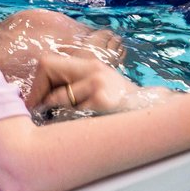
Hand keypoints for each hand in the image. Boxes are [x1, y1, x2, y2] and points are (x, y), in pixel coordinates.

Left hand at [29, 51, 144, 113]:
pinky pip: (73, 113)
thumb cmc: (120, 108)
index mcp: (89, 65)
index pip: (47, 63)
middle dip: (39, 94)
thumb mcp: (97, 90)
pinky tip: (85, 127)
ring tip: (68, 122)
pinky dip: (72, 123)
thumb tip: (36, 103)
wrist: (153, 113)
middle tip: (42, 113)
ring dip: (56, 113)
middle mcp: (93, 69)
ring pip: (58, 97)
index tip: (38, 104)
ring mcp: (99, 83)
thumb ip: (71, 89)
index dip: (37, 85)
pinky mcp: (104, 101)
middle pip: (46, 67)